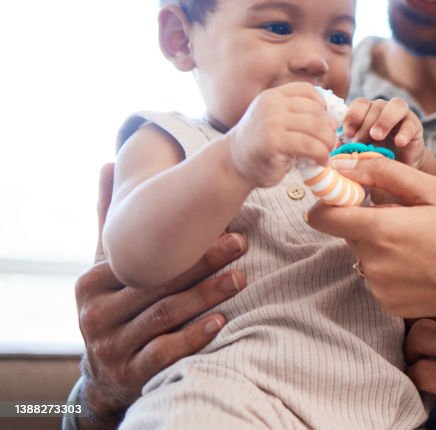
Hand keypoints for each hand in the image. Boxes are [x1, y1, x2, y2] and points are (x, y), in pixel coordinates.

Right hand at [76, 164, 247, 427]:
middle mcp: (96, 316)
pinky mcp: (131, 375)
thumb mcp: (107, 268)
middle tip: (241, 242)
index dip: (180, 242)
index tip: (219, 222)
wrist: (107, 376)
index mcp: (91, 284)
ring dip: (206, 295)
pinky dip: (194, 336)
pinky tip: (221, 321)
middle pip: (156, 284)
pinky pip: (165, 353)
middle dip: (202, 262)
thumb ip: (110, 222)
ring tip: (240, 277)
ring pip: (165, 316)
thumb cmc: (116, 307)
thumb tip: (107, 163)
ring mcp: (112, 348)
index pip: (141, 259)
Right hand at [226, 82, 335, 187]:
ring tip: (325, 154)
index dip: (322, 106)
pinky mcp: (273, 142)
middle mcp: (271, 105)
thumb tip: (334, 121)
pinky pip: (309, 145)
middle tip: (329, 144)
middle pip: (316, 111)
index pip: (308, 91)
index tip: (322, 123)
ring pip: (316, 127)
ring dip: (327, 143)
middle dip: (328, 130)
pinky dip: (321, 154)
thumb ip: (299, 115)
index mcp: (273, 95)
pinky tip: (320, 162)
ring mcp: (271, 122)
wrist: (234, 163)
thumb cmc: (261, 144)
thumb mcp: (276, 120)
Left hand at [306, 156, 435, 318]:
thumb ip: (383, 173)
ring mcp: (383, 290)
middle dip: (369, 219)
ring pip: (365, 255)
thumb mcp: (434, 189)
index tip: (351, 191)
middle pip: (349, 233)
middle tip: (411, 213)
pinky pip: (380, 278)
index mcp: (381, 230)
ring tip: (426, 239)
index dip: (332, 200)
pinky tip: (428, 261)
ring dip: (384, 244)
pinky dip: (395, 267)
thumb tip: (344, 165)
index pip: (322, 216)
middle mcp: (374, 265)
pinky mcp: (395, 307)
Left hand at [342, 97, 428, 169]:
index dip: (353, 116)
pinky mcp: (415, 125)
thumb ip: (345, 150)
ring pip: (395, 105)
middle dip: (366, 125)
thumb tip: (332, 155)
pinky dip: (404, 132)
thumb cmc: (374, 159)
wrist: (400, 169)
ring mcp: (401, 115)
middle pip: (375, 106)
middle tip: (360, 142)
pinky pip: (410, 123)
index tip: (347, 133)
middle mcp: (383, 109)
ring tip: (377, 137)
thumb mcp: (357, 155)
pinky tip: (399, 143)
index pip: (359, 104)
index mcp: (367, 113)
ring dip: (384, 121)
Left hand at [406, 315, 435, 428]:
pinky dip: (414, 380)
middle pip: (430, 307)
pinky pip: (423, 372)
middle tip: (416, 349)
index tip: (414, 323)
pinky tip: (424, 388)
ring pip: (422, 334)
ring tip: (420, 366)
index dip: (422, 307)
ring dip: (410, 352)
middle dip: (412, 327)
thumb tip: (417, 303)